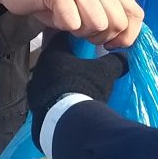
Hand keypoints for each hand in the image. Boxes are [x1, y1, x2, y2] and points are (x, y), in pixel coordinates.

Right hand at [0, 0, 142, 47]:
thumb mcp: (84, 8)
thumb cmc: (52, 1)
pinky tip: (55, 17)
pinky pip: (72, 22)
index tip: (111, 44)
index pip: (136, 13)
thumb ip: (105, 17)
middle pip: (117, 22)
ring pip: (97, 23)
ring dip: (81, 32)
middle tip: (81, 31)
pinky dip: (63, 27)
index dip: (128, 36)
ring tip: (68, 23)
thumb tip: (123, 41)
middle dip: (101, 37)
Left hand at [28, 31, 128, 147]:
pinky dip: (56, 97)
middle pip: (54, 61)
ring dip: (60, 81)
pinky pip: (46, 97)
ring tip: (75, 87)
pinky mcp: (35, 106)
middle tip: (80, 67)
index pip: (61, 39)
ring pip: (49, 79)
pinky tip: (67, 103)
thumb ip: (113, 61)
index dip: (72, 40)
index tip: (81, 43)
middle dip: (66, 63)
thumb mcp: (104, 71)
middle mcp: (40, 69)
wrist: (69, 119)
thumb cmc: (84, 87)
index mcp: (53, 54)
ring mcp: (35, 88)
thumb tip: (123, 57)